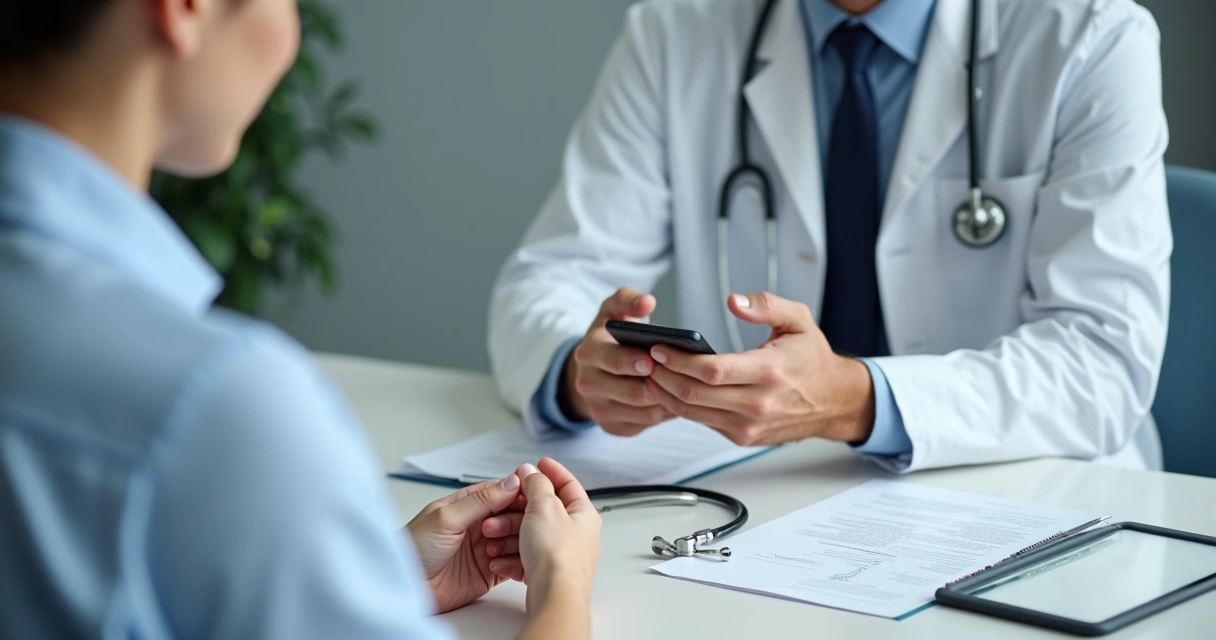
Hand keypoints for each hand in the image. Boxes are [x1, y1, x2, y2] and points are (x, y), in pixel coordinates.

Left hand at [406, 474, 522, 612]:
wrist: (405, 588)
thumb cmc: (414, 549)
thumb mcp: (446, 518)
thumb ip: (481, 500)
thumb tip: (511, 481)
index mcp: (467, 505)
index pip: (501, 492)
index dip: (518, 493)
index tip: (531, 497)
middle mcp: (479, 525)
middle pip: (513, 515)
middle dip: (517, 520)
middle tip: (508, 528)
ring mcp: (485, 548)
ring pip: (517, 539)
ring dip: (514, 542)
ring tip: (493, 549)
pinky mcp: (490, 572)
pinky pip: (513, 564)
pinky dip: (515, 563)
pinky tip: (502, 564)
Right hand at [481, 459, 600, 611]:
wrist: (554, 596)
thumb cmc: (558, 556)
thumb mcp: (544, 507)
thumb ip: (536, 485)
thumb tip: (532, 472)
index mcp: (583, 514)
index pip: (568, 484)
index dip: (551, 471)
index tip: (537, 464)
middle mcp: (575, 534)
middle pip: (543, 511)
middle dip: (516, 509)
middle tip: (500, 506)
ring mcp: (560, 555)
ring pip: (529, 536)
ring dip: (507, 534)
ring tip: (492, 534)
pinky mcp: (546, 573)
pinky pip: (523, 559)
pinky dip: (508, 557)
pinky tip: (497, 559)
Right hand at [560, 287, 674, 435]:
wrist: (591, 372)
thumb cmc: (609, 338)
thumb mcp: (613, 312)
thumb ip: (628, 300)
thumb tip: (647, 302)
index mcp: (588, 352)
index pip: (612, 360)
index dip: (635, 362)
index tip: (653, 360)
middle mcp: (588, 383)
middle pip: (631, 392)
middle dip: (659, 385)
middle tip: (680, 377)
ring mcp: (599, 408)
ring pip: (644, 412)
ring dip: (668, 400)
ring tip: (686, 387)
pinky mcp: (612, 426)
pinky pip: (646, 424)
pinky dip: (664, 413)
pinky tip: (676, 399)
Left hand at [645, 292, 875, 446]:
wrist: (833, 401)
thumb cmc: (812, 359)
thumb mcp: (799, 320)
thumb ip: (767, 305)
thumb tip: (733, 301)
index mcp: (770, 371)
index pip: (713, 371)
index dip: (679, 360)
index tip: (659, 347)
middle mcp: (758, 403)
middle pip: (694, 394)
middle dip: (663, 376)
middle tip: (645, 359)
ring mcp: (748, 424)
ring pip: (692, 412)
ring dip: (665, 393)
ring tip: (650, 373)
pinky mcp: (742, 436)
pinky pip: (702, 421)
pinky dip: (681, 406)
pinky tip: (669, 389)